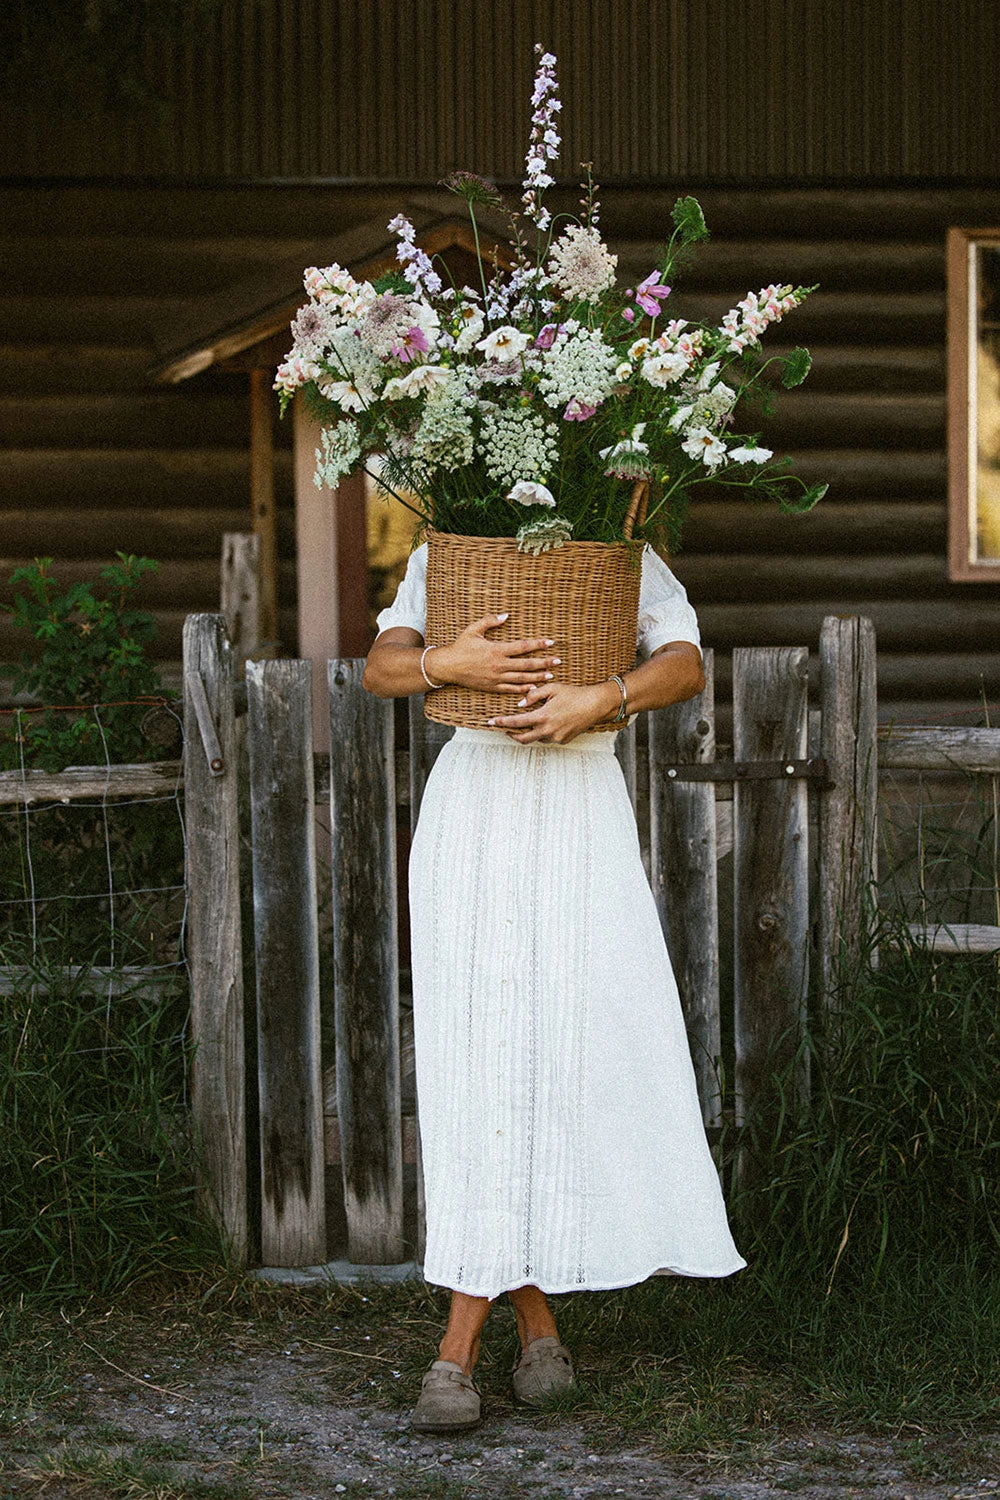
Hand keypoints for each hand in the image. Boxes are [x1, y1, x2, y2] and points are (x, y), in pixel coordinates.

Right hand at [430, 613, 560, 692]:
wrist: (447, 667)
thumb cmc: (460, 646)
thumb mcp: (473, 630)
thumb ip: (490, 621)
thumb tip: (506, 615)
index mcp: (496, 650)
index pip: (522, 647)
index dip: (537, 644)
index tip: (550, 642)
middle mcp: (499, 665)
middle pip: (526, 665)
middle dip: (544, 663)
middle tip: (558, 661)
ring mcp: (496, 678)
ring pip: (522, 679)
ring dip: (537, 677)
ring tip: (551, 675)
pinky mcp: (492, 687)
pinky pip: (510, 689)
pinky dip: (523, 690)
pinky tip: (533, 688)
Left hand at [488, 679, 620, 742]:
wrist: (595, 704)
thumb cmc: (574, 694)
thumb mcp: (552, 689)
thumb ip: (533, 695)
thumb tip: (520, 703)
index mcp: (543, 716)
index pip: (516, 722)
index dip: (502, 722)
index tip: (491, 722)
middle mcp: (548, 730)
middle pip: (522, 738)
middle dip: (511, 734)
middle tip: (504, 728)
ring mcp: (556, 737)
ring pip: (536, 738)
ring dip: (529, 732)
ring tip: (526, 722)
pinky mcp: (564, 740)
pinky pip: (548, 738)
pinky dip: (543, 732)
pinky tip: (546, 722)